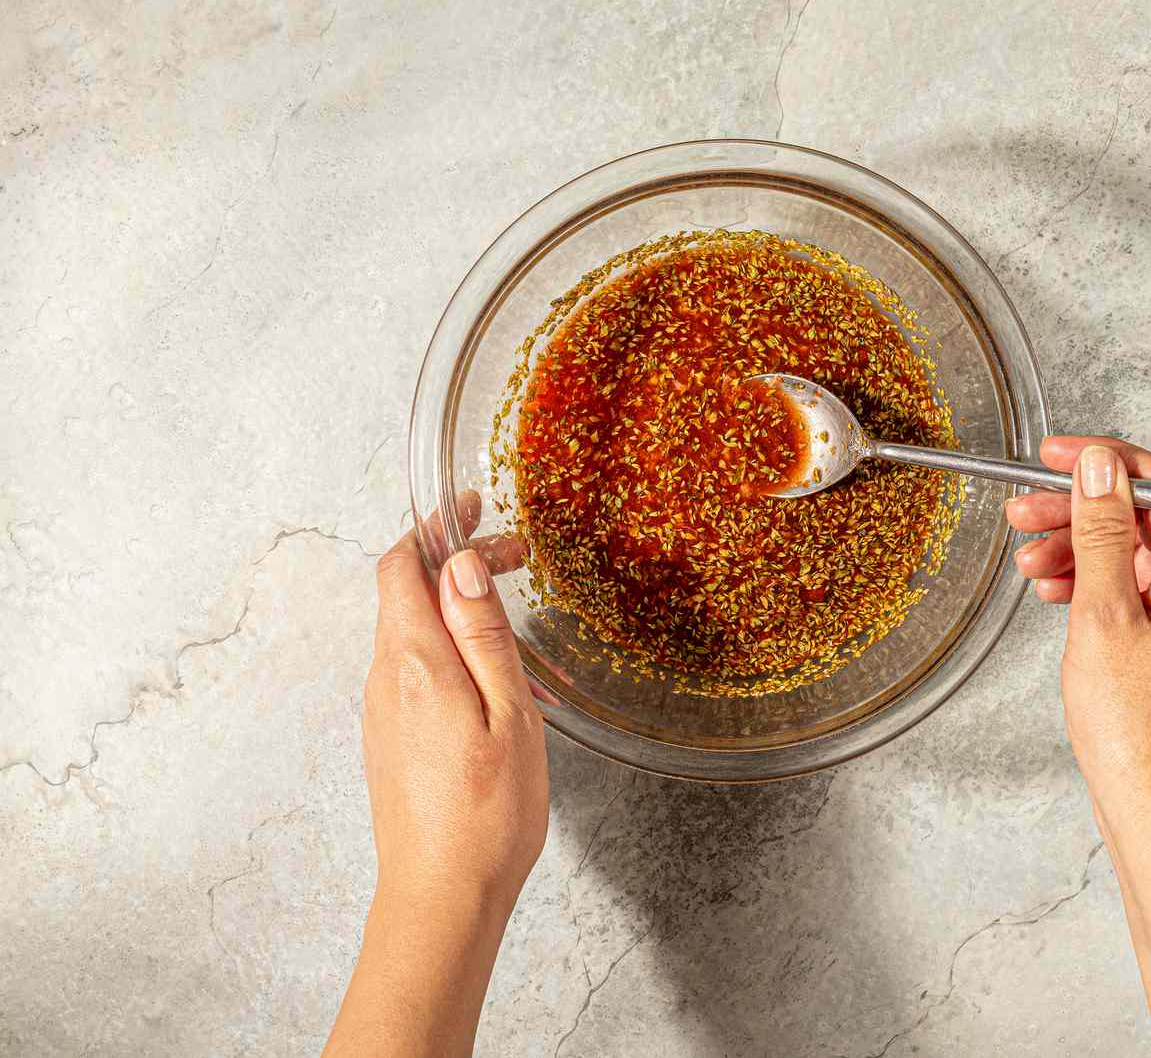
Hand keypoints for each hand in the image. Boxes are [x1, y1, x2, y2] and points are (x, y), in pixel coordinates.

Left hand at [326, 503, 550, 1057]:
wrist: (441, 898)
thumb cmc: (487, 816)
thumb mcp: (509, 714)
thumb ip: (483, 635)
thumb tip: (460, 564)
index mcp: (416, 664)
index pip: (403, 567)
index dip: (435, 526)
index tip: (473, 505)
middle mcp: (387, 680)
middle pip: (406, 591)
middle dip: (455, 559)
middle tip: (515, 556)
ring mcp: (383, 710)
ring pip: (410, 627)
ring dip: (453, 599)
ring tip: (510, 604)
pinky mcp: (391, 736)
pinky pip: (413, 665)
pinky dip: (448, 639)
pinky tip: (490, 662)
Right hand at [1006, 437, 1150, 835]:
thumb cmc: (1140, 730)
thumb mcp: (1104, 614)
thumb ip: (1101, 533)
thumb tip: (1100, 468)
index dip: (1109, 462)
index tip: (1055, 455)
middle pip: (1145, 519)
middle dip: (1081, 509)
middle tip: (1023, 510)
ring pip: (1132, 556)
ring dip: (1078, 549)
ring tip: (1027, 561)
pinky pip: (1131, 592)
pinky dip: (1089, 585)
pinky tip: (1052, 592)